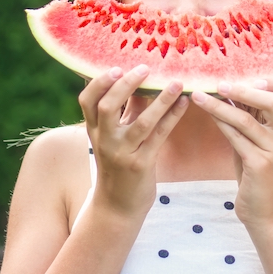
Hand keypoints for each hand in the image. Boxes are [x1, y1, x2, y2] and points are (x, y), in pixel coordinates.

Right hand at [78, 65, 188, 216]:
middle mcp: (105, 140)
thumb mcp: (115, 136)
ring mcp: (123, 153)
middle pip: (108, 107)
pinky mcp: (141, 164)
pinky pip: (159, 136)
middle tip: (145, 68)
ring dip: (161, 100)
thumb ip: (125, 108)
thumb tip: (140, 78)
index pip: (87, 100)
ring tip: (177, 83)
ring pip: (141, 122)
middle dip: (126, 85)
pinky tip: (184, 103)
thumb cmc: (119, 163)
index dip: (99, 82)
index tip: (116, 67)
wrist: (118, 206)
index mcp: (95, 130)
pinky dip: (173, 117)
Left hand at [191, 78, 272, 227]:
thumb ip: (252, 115)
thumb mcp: (259, 139)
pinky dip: (219, 122)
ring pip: (246, 119)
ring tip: (199, 95)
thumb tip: (230, 86)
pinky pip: (235, 137)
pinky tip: (207, 113)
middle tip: (221, 83)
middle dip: (245, 89)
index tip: (255, 77)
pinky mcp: (259, 165)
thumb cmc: (258, 171)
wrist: (267, 212)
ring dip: (219, 105)